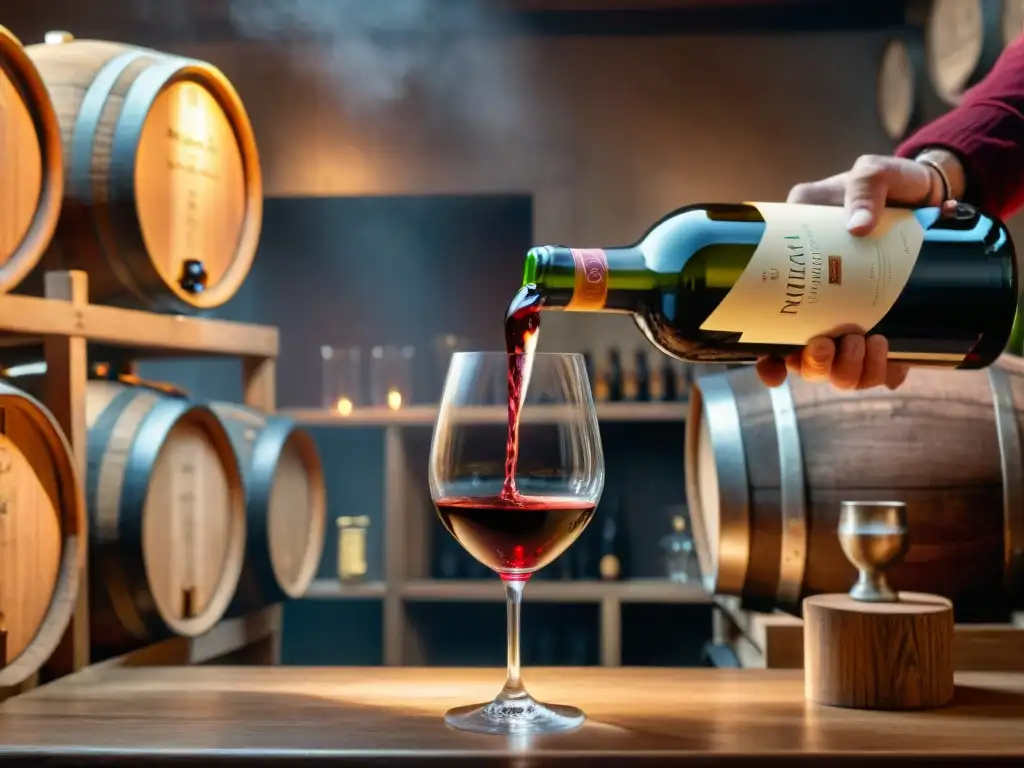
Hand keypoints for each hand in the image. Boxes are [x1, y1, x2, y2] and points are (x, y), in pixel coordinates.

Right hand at [756, 152, 961, 390]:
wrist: (933, 193)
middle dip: (818, 365)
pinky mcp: (892, 328)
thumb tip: (858, 226)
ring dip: (851, 371)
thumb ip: (863, 188)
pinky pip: (883, 372)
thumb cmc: (887, 186)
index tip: (776, 369)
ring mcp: (855, 320)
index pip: (769, 331)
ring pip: (842, 373)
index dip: (767, 361)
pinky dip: (887, 373)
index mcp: (799, 274)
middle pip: (806, 363)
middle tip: (835, 342)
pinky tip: (895, 362)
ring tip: (873, 343)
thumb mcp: (869, 174)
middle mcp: (822, 307)